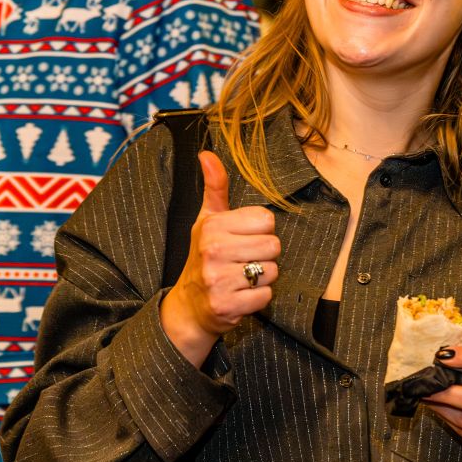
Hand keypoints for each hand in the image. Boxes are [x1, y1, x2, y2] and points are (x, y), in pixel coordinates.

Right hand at [160, 150, 279, 366]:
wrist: (188, 306)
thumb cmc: (204, 257)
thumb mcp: (207, 220)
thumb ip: (215, 187)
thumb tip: (207, 154)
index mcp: (213, 226)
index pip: (267, 220)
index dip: (260, 232)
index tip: (243, 239)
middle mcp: (214, 251)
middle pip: (273, 246)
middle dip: (264, 255)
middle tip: (243, 261)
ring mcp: (218, 280)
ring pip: (272, 271)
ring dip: (262, 277)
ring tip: (242, 277)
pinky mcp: (226, 306)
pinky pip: (265, 296)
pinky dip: (258, 298)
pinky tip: (241, 294)